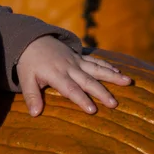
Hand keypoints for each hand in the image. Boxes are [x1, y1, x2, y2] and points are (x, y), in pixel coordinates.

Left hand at [16, 36, 130, 115]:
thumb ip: (31, 96)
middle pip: (87, 80)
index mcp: (56, 74)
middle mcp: (69, 67)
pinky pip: (95, 61)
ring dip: (112, 75)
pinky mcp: (79, 56)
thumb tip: (34, 114)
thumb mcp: (26, 79)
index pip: (70, 89)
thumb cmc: (29, 63)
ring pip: (96, 68)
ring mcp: (75, 60)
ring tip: (127, 82)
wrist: (31, 39)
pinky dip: (107, 66)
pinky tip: (119, 71)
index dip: (81, 99)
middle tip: (114, 103)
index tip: (93, 110)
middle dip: (101, 92)